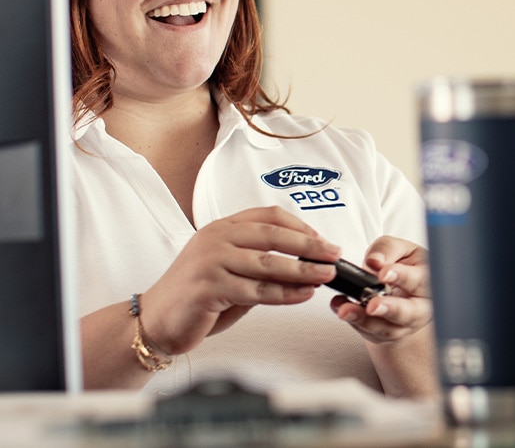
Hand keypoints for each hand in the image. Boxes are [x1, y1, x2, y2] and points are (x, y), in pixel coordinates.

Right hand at [138, 206, 339, 355]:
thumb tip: (306, 264)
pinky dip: (285, 294)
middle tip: (333, 254)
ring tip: (326, 275)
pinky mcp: (209, 287)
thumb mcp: (231, 269)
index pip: (269, 216)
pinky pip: (257, 291)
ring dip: (303, 270)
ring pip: (269, 264)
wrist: (156, 321)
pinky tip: (303, 295)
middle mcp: (216, 238)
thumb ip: (261, 263)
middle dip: (309, 246)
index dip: (301, 226)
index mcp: (223, 227)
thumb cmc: (197, 295)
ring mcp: (211, 261)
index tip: (323, 240)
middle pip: (274, 236)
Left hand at [331, 236, 431, 343]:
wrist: (403, 291)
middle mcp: (419, 307)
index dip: (402, 277)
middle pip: (407, 313)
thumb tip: (376, 260)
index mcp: (427, 281)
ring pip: (386, 328)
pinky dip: (352, 320)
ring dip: (364, 320)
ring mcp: (402, 325)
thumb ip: (389, 249)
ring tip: (346, 309)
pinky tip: (341, 308)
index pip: (419, 280)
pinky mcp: (384, 334)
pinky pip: (368, 331)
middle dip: (389, 309)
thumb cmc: (405, 266)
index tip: (383, 273)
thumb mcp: (401, 250)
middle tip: (372, 305)